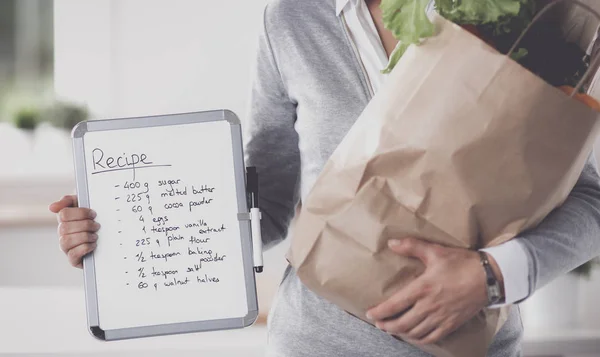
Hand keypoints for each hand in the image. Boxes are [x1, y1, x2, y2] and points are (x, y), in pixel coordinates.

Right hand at [49, 195, 99, 267]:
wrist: (110, 239)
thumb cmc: (95, 220)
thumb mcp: (85, 205)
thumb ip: (69, 201)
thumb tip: (52, 207)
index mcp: (65, 220)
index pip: (63, 214)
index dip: (80, 213)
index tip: (93, 214)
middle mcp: (63, 234)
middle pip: (64, 228)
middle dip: (84, 225)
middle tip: (97, 226)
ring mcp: (67, 247)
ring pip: (66, 241)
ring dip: (84, 237)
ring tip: (95, 236)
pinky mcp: (73, 260)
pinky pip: (72, 255)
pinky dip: (84, 248)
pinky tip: (93, 245)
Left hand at [366, 238, 503, 345]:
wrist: (490, 277)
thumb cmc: (462, 263)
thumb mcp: (435, 251)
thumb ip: (411, 246)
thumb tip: (391, 243)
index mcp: (423, 288)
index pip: (395, 305)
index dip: (380, 312)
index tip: (370, 314)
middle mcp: (429, 306)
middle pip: (402, 323)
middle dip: (387, 326)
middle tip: (379, 324)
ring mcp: (441, 317)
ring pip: (415, 332)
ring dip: (401, 333)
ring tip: (392, 329)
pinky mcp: (452, 324)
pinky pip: (431, 337)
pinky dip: (419, 338)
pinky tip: (414, 335)